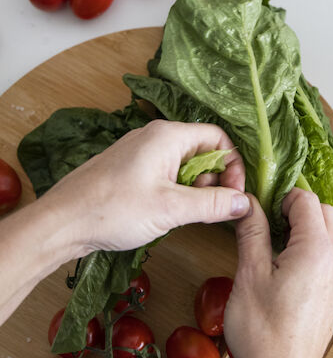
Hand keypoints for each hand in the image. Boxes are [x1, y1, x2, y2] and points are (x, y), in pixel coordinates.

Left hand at [41, 119, 248, 255]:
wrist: (62, 222)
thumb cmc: (113, 209)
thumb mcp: (171, 208)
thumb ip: (213, 204)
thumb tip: (245, 203)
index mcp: (168, 135)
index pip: (218, 138)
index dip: (233, 166)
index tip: (234, 195)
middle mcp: (155, 136)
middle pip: (203, 150)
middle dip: (213, 180)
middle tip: (209, 209)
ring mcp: (141, 151)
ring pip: (184, 164)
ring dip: (194, 189)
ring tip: (185, 214)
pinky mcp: (130, 168)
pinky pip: (166, 172)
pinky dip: (175, 191)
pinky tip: (167, 212)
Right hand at [224, 188, 332, 357]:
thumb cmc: (262, 331)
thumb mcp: (249, 275)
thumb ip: (252, 233)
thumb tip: (249, 204)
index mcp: (316, 250)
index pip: (306, 201)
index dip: (283, 198)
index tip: (263, 206)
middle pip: (326, 213)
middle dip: (300, 209)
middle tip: (271, 220)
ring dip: (319, 227)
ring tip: (290, 238)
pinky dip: (328, 247)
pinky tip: (302, 261)